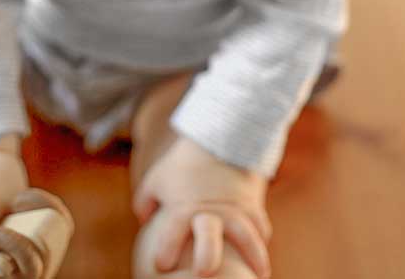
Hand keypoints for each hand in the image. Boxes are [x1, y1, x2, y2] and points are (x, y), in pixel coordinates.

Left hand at [132, 136, 271, 278]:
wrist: (214, 140)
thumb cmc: (182, 166)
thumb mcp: (157, 180)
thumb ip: (145, 203)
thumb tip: (144, 223)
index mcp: (182, 205)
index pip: (171, 229)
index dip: (166, 248)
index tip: (161, 266)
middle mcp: (209, 209)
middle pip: (209, 233)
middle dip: (207, 254)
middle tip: (203, 273)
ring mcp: (232, 207)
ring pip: (245, 234)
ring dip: (252, 257)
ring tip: (259, 277)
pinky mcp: (250, 204)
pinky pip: (259, 225)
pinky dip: (260, 241)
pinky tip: (260, 262)